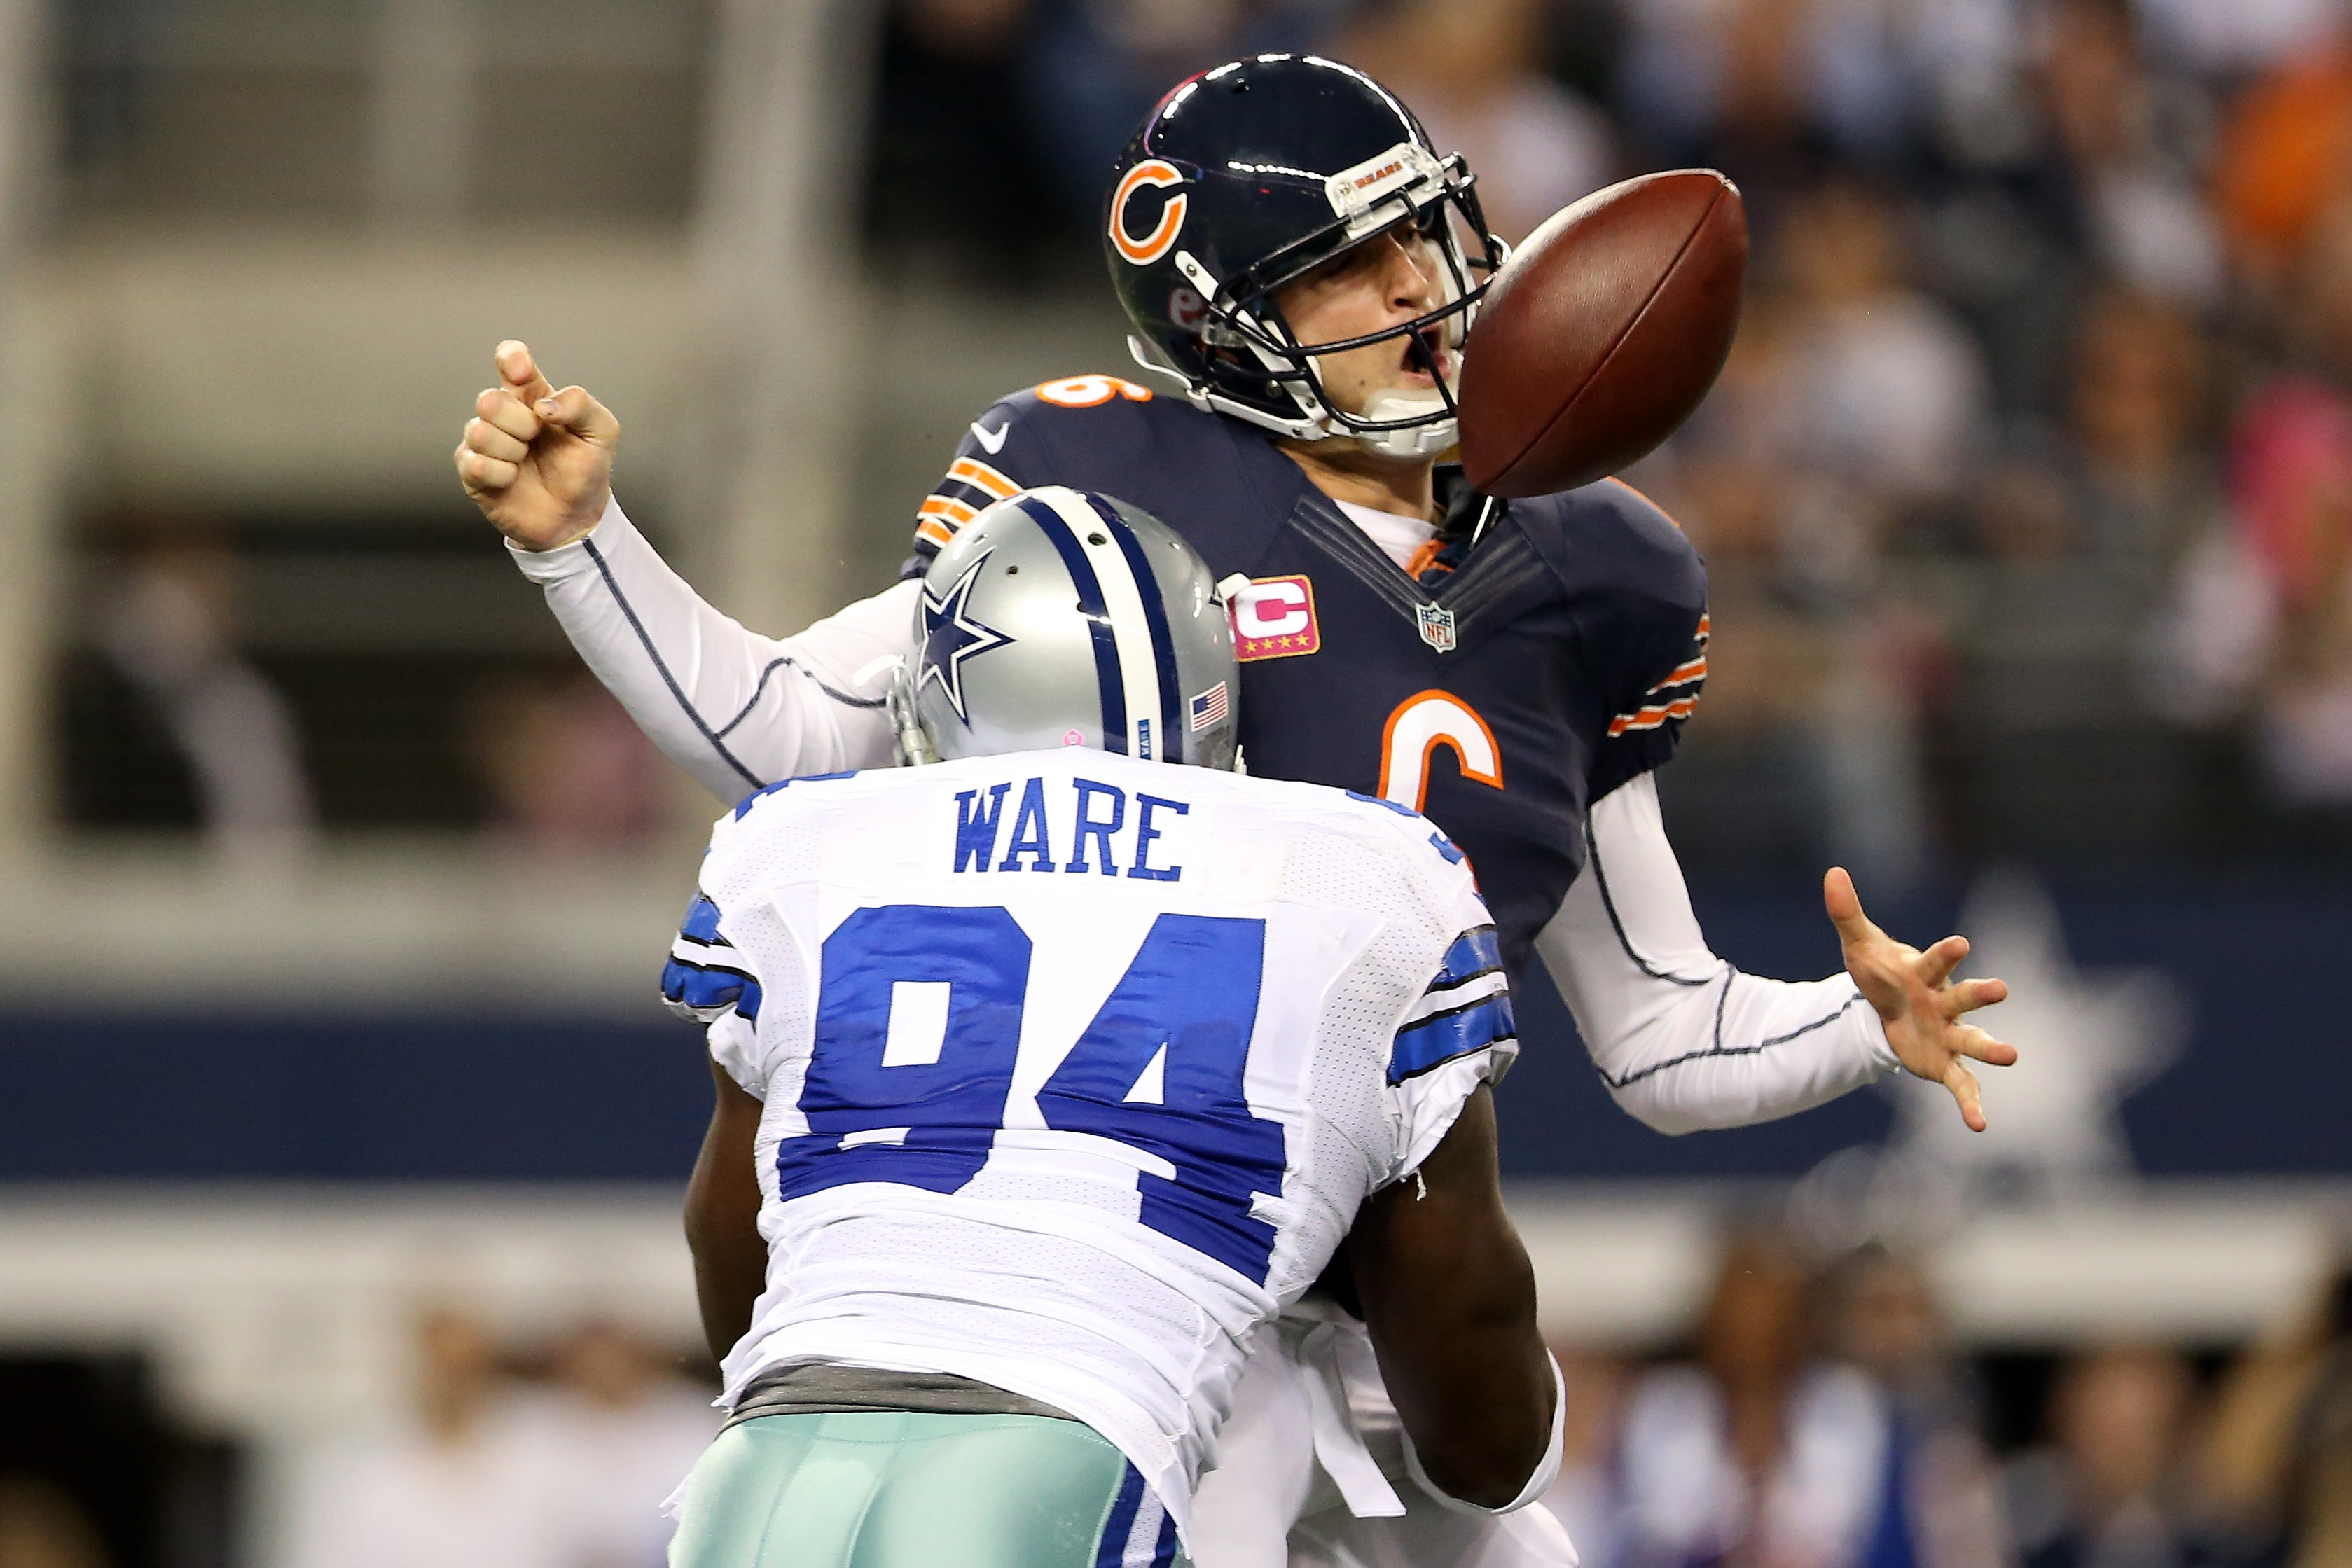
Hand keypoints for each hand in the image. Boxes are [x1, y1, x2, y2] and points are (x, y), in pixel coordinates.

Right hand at [453, 340, 618, 550]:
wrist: (577, 516)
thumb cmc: (585, 470)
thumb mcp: (601, 432)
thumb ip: (581, 405)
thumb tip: (543, 406)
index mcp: (533, 395)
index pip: (510, 359)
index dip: (510, 359)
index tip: (522, 373)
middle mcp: (504, 414)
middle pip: (489, 399)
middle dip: (520, 423)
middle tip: (538, 438)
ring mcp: (485, 442)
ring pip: (480, 431)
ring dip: (512, 451)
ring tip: (527, 462)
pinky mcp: (473, 472)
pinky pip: (476, 463)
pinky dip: (501, 474)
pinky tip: (514, 479)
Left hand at [1824, 866, 2017, 1131]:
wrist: (1884, 1010)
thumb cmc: (1881, 974)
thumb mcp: (1859, 947)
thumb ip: (1847, 913)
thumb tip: (1832, 872)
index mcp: (1926, 973)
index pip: (1937, 961)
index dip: (1947, 954)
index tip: (1961, 943)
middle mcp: (1945, 1003)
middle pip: (1964, 998)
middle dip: (1980, 994)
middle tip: (2001, 988)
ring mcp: (1949, 1034)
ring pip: (1974, 1040)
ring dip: (1992, 1048)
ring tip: (2012, 1056)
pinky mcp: (1945, 1064)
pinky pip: (1963, 1085)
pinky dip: (1972, 1104)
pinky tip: (1980, 1126)